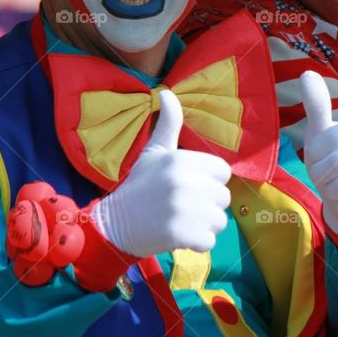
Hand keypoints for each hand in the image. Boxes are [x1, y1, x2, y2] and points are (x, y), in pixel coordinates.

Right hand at [93, 90, 231, 256]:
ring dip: (203, 226)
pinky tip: (177, 236)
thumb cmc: (139, 186)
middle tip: (181, 206)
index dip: (209, 180)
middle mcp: (186, 182)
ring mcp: (186, 210)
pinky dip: (196, 244)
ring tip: (179, 221)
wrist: (114, 224)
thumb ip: (169, 123)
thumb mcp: (154, 152)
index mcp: (182, 160)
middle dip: (207, 205)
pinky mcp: (183, 235)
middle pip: (223, 198)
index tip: (189, 186)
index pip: (223, 172)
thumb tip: (167, 92)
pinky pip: (209, 242)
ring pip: (219, 221)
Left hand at [300, 71, 337, 242]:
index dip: (316, 156)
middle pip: (327, 166)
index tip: (327, 158)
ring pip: (335, 186)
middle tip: (334, 176)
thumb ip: (317, 105)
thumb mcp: (324, 134)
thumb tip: (306, 72)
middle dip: (322, 176)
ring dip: (331, 191)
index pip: (322, 143)